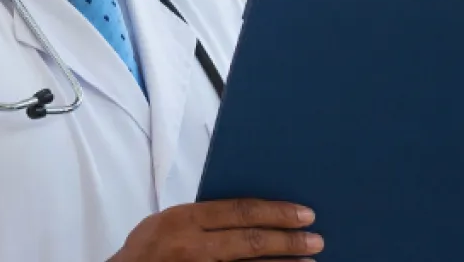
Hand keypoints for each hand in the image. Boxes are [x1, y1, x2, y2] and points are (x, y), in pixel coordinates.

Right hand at [109, 199, 323, 261]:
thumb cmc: (147, 250)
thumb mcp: (167, 222)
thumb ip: (204, 218)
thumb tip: (252, 212)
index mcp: (183, 219)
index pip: (240, 211)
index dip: (276, 213)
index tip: (304, 214)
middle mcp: (190, 248)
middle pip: (249, 242)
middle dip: (287, 241)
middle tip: (316, 239)